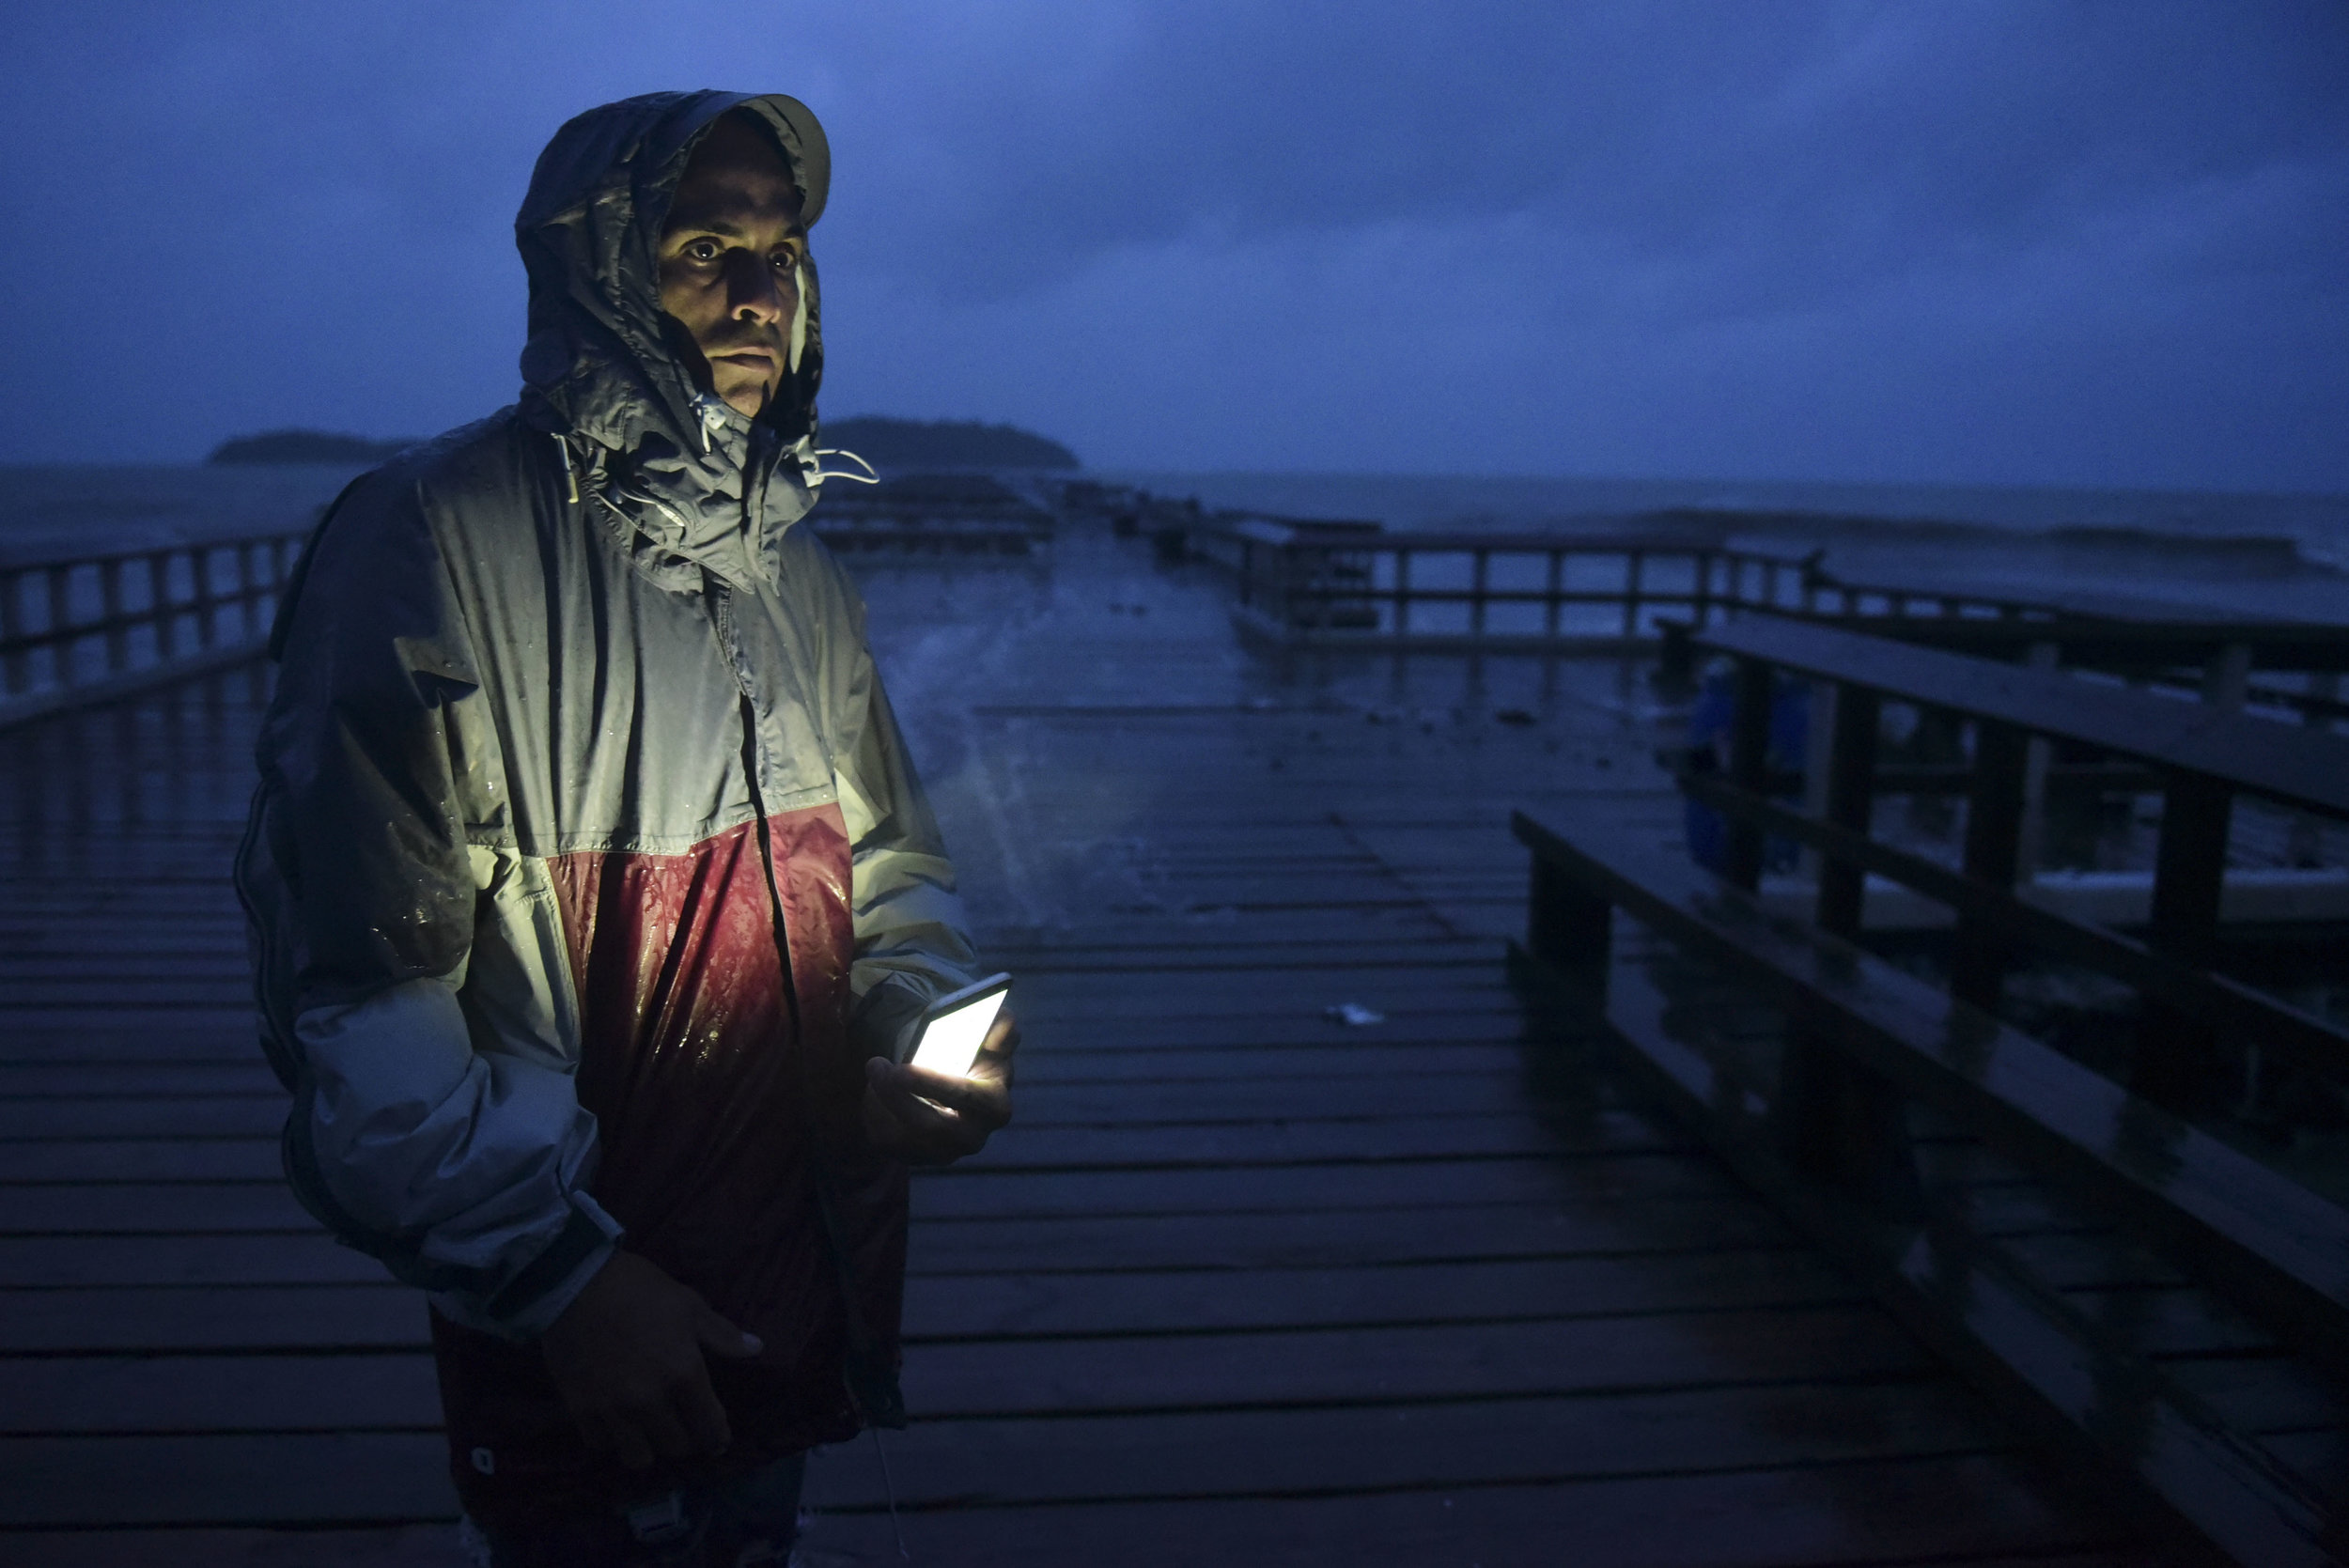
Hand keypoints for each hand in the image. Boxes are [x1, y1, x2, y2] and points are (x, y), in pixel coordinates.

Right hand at [538, 1249, 761, 1469]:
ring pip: (638, 1457)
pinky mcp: (580, 1409)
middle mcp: (650, 1401)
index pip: (709, 1428)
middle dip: (684, 1439)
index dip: (717, 1438)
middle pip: (675, 1447)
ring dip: (647, 1447)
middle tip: (681, 1426)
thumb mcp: (689, 1305)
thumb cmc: (639, 1289)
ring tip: (648, 1431)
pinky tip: (615, 1422)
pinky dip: (610, 1438)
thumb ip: (723, 1335)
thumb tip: (756, 1349)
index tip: (717, 1441)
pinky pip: (600, 1444)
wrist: (576, 1282)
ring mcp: (613, 1409)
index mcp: (684, 1375)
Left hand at [862, 1009, 1015, 1164]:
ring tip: (877, 1073)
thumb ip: (1000, 1028)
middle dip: (896, 1096)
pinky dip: (872, 1114)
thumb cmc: (971, 1054)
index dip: (932, 1084)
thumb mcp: (989, 1035)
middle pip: (930, 1126)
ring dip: (879, 1102)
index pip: (965, 1097)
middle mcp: (973, 1138)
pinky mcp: (917, 1159)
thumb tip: (1003, 1022)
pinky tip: (876, 1092)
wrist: (953, 1079)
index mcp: (995, 1106)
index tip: (900, 1070)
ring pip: (900, 1137)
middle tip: (875, 1065)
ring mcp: (944, 1153)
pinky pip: (884, 1143)